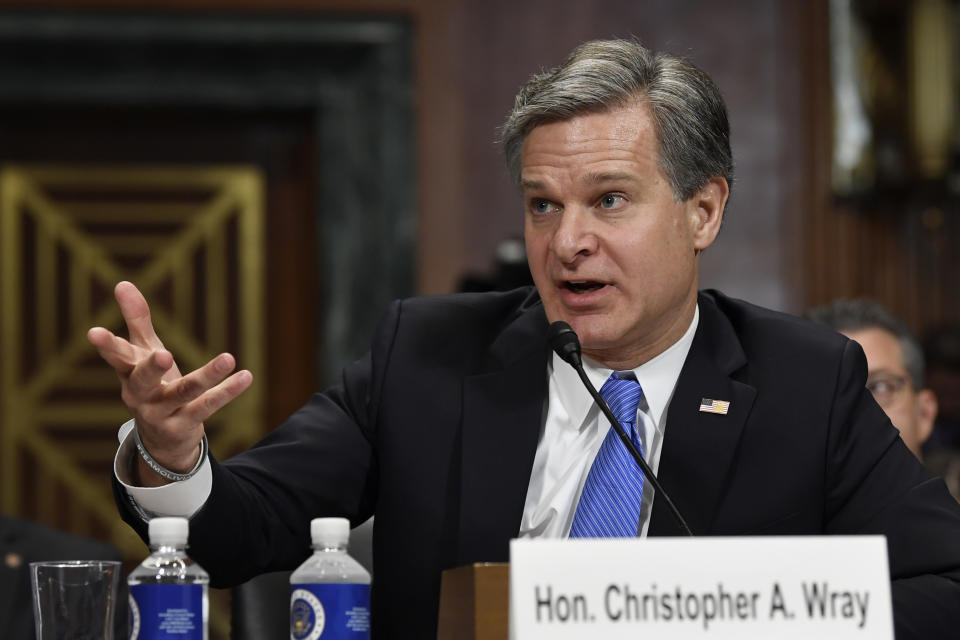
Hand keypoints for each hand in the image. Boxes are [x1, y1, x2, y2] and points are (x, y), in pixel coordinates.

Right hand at [87, 281, 252, 485]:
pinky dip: (227, 391)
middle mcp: (141, 395)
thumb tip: (122, 283)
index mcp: (128, 373)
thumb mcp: (144, 353)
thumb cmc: (151, 385)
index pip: (116, 357)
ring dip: (206, 376)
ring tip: (228, 358)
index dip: (106, 345)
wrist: (162, 440)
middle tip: (164, 355)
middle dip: (152, 368)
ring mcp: (161, 413)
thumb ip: (137, 320)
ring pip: (184, 393)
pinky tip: (246, 376)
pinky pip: (207, 406)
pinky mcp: (184, 425)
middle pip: (143, 380)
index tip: (93, 332)